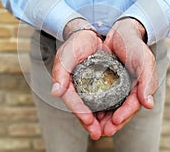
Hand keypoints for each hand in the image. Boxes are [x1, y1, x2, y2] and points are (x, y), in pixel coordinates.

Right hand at [50, 19, 102, 139]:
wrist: (88, 35)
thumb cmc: (75, 44)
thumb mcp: (66, 55)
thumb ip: (60, 73)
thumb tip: (55, 92)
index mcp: (67, 83)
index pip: (72, 100)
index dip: (80, 111)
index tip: (89, 121)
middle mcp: (77, 88)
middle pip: (83, 108)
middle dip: (89, 122)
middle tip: (98, 134)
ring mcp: (88, 87)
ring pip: (93, 106)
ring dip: (99, 119)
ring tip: (107, 130)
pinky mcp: (99, 84)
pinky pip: (102, 98)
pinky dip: (107, 108)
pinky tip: (114, 115)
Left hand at [102, 18, 157, 134]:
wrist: (121, 32)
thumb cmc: (135, 45)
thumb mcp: (144, 60)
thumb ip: (147, 81)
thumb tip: (148, 104)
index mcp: (140, 87)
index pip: (133, 105)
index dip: (125, 115)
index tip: (115, 121)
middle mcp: (129, 89)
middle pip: (121, 110)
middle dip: (113, 123)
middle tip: (102, 131)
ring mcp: (117, 86)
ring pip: (111, 107)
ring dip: (104, 118)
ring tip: (94, 126)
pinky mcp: (107, 81)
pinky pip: (102, 96)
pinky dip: (97, 105)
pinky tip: (90, 110)